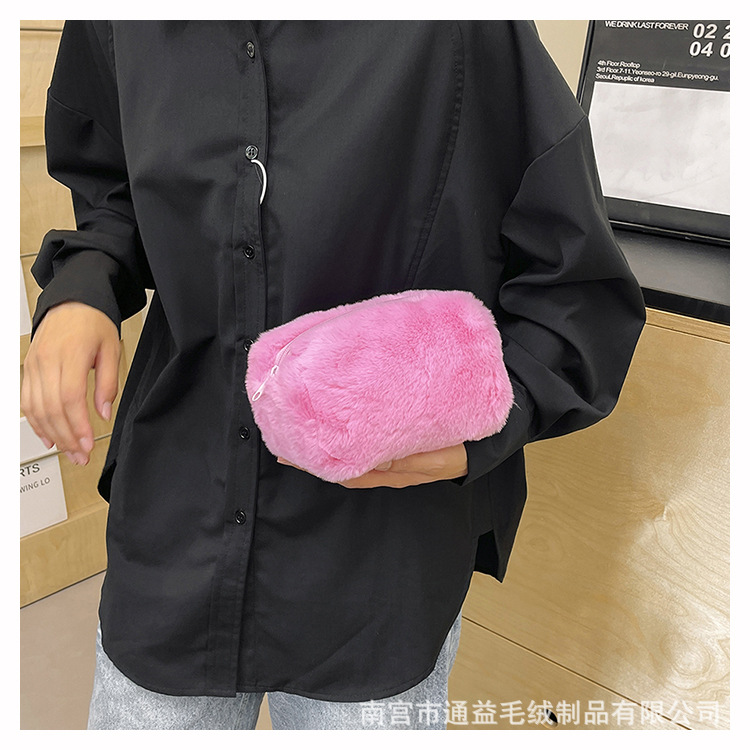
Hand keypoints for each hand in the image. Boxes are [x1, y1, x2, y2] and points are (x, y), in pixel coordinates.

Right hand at [21, 301, 120, 465]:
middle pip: (52, 409)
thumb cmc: (92, 323)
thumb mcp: (112, 349)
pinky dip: (36, 423)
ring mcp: (33, 366)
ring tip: (69, 451)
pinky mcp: (28, 369)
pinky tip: (49, 437)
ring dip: (52, 434)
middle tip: (81, 455)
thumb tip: (104, 413)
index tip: (89, 444)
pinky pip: (27, 401)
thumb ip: (108, 383)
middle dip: (67, 437)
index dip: (78, 426)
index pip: (70, 398)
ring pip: (36, 409)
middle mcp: (46, 361)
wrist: (71, 302)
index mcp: (70, 355)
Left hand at [277, 443, 467, 488]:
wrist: (485, 441)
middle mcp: (386, 467)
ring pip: (351, 457)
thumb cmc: (461, 449)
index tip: (289, 451)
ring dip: (326, 448)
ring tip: (301, 434)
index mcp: (391, 471)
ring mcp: (391, 458)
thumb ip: (403, 459)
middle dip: (312, 455)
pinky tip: (336, 429)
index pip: (343, 472)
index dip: (315, 464)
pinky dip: (346, 441)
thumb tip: (372, 460)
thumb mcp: (433, 457)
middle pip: (341, 465)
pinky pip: (366, 447)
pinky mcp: (397, 446)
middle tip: (282, 439)